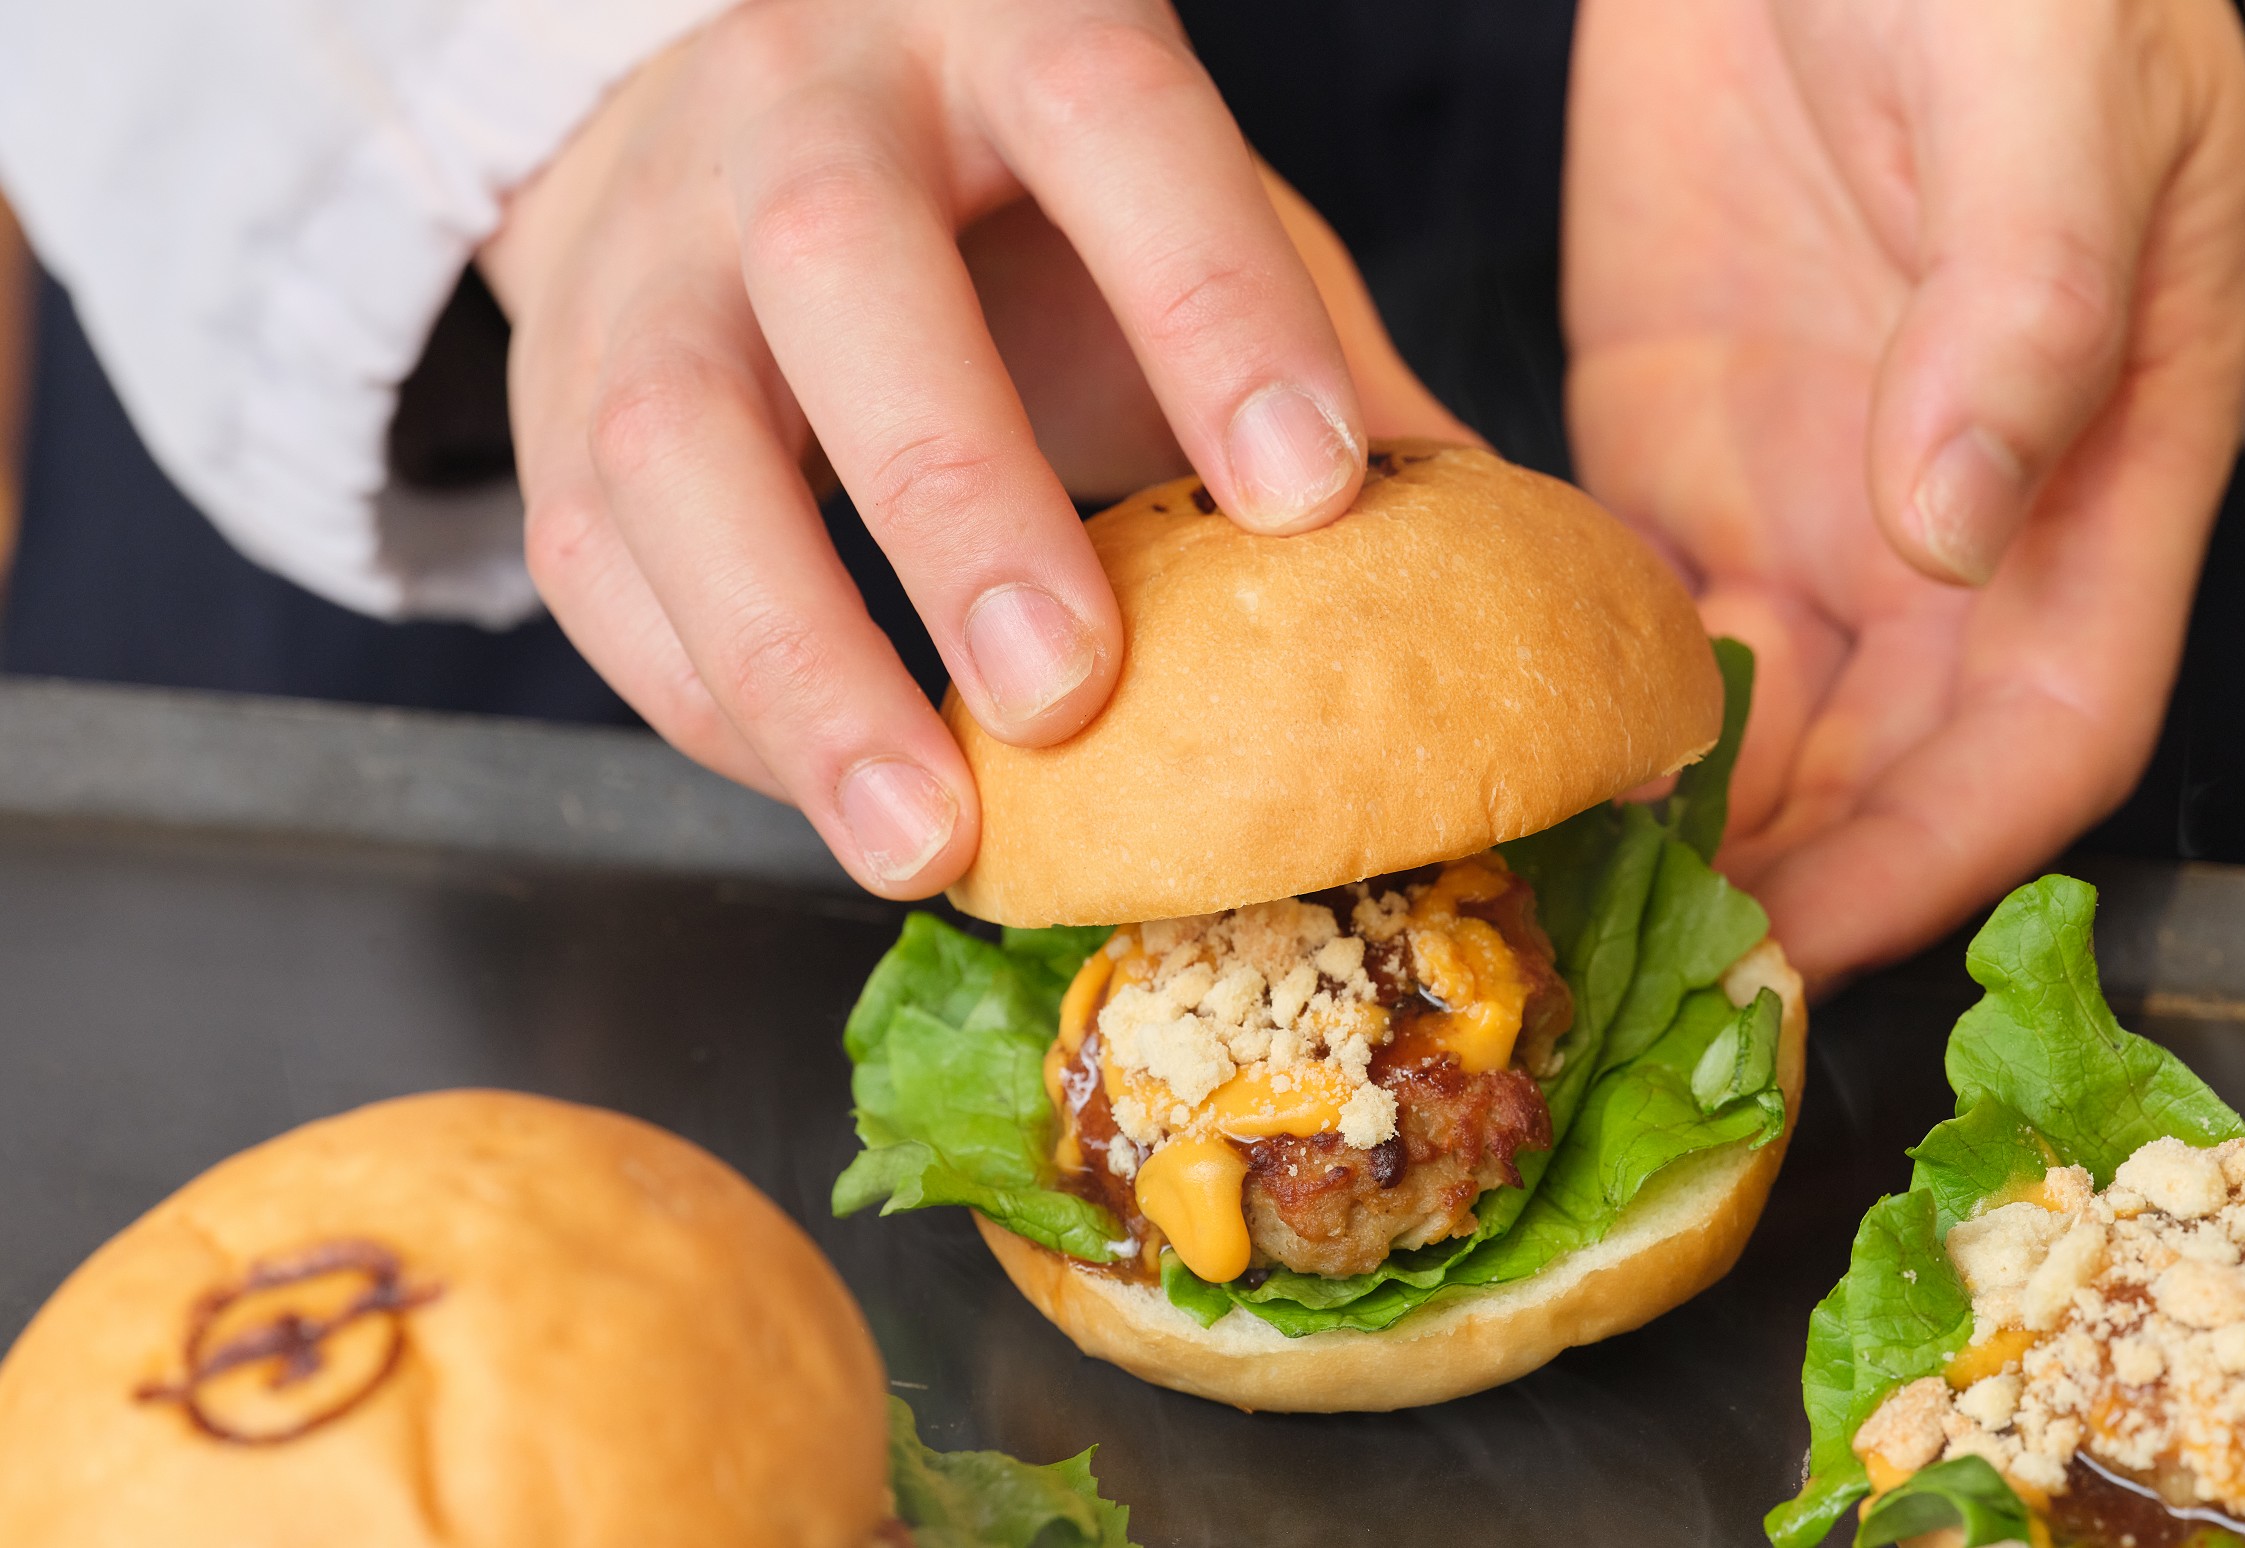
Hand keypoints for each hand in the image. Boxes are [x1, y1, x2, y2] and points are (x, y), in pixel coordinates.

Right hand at [481, 0, 1458, 897]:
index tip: (1310, 496)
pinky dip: (712, 701)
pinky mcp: (557, 394)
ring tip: (923, 837)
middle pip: (847, 269)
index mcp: (1007, 27)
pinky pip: (596, 560)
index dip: (1211, 301)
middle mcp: (807, 109)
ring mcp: (652, 247)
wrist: (723, 113)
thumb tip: (1527, 574)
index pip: (1114, 122)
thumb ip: (1325, 369)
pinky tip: (824, 795)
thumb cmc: (1014, 202)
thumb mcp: (1171, 215)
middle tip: (1067, 696)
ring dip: (796, 658)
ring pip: (674, 438)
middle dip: (957, 494)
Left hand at [1566, 0, 2244, 982]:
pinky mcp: (1665, 438)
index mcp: (2091, 473)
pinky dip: (1563, 694)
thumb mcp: (2050, 93)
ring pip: (1741, 721)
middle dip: (1773, 887)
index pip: (2043, 735)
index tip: (1806, 951)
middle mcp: (1946, 522)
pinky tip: (1474, 750)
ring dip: (1657, 821)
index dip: (1935, 861)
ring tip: (1529, 905)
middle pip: (1876, 773)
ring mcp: (1799, 487)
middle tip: (1621, 979)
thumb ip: (2028, 299)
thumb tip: (1958, 515)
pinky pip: (1619, 612)